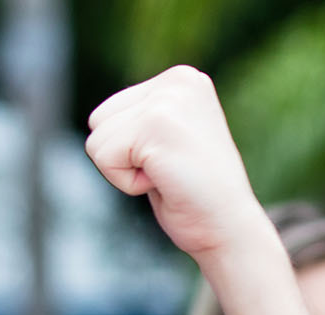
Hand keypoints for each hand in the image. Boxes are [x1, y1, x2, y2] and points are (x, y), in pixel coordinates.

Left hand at [85, 65, 269, 258]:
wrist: (227, 227)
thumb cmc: (193, 193)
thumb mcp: (167, 139)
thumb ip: (140, 118)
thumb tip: (98, 117)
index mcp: (182, 78)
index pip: (109, 110)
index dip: (128, 148)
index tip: (170, 159)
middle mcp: (178, 79)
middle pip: (98, 120)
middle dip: (122, 156)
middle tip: (167, 169)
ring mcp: (169, 98)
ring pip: (97, 140)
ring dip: (124, 170)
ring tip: (166, 173)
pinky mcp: (156, 123)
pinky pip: (104, 158)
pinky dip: (126, 182)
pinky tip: (164, 180)